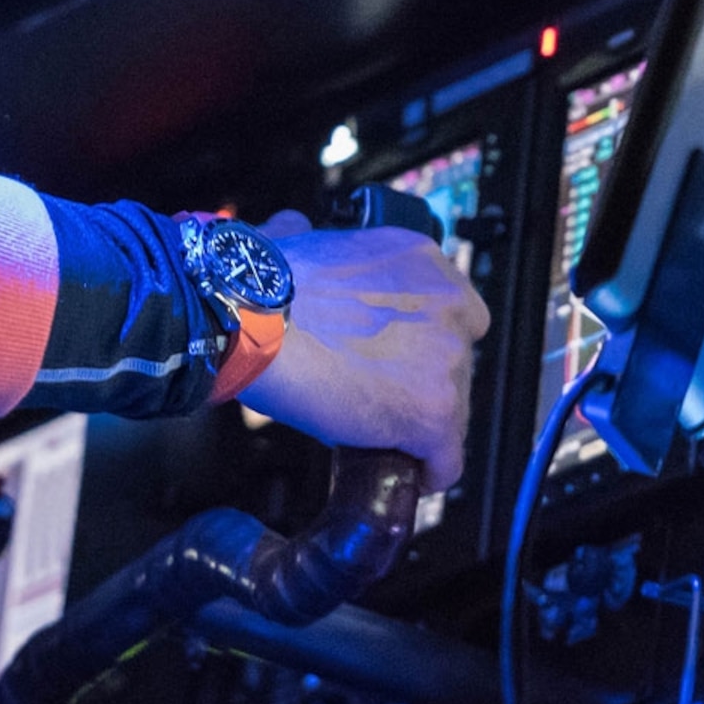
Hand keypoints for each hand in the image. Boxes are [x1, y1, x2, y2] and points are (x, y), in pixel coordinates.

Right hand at [238, 211, 489, 489]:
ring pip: (452, 409)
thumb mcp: (299, 236)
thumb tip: (293, 230)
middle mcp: (447, 303)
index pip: (451, 310)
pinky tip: (411, 473)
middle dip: (420, 378)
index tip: (399, 357)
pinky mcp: (433, 413)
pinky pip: (446, 458)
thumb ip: (316, 239)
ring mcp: (446, 360)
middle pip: (456, 359)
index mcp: (420, 259)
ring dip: (417, 420)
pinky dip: (428, 470)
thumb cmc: (260, 284)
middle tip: (377, 390)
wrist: (247, 320)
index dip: (421, 341)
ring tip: (377, 431)